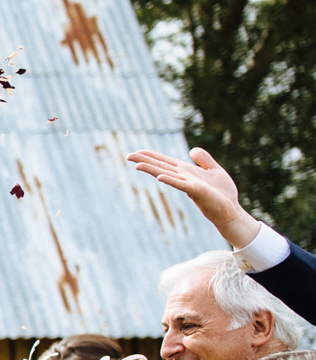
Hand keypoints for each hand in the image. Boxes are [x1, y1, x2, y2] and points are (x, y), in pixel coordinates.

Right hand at [127, 147, 260, 248]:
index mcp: (187, 171)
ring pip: (166, 175)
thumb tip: (192, 150)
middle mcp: (184, 177)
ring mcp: (188, 184)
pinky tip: (160, 177)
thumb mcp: (214, 170)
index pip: (166, 161)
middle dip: (145, 161)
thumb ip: (204, 159)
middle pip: (161, 167)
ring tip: (137, 165)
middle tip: (128, 156)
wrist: (230, 209)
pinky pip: (181, 184)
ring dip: (152, 170)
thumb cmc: (222, 193)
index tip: (138, 151)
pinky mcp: (197, 190)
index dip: (152, 156)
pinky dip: (170, 180)